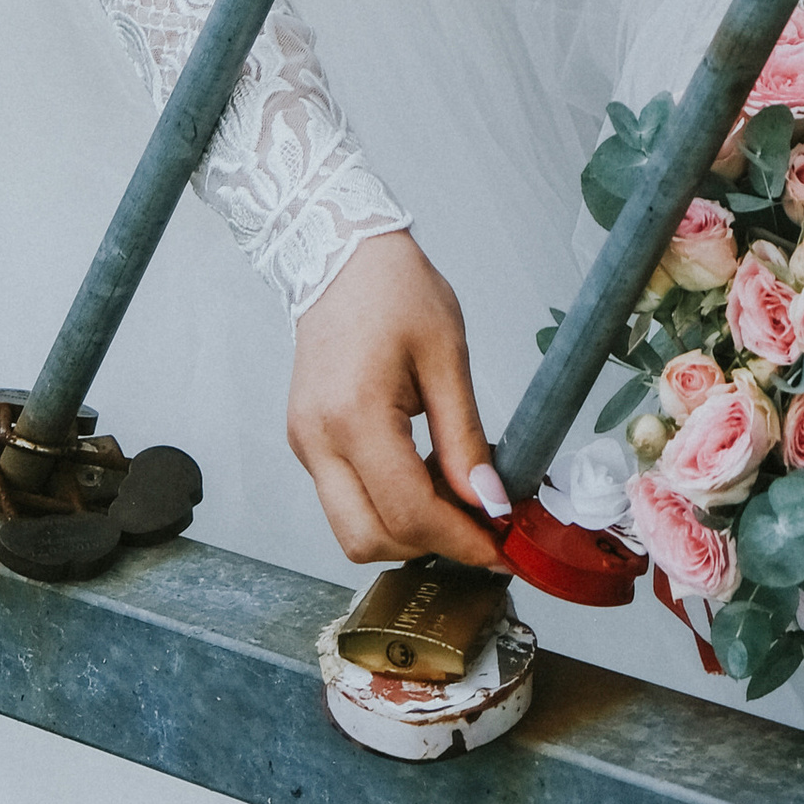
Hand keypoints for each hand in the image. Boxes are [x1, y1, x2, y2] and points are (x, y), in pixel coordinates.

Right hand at [287, 228, 512, 570]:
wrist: (340, 254)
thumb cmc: (396, 289)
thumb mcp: (447, 355)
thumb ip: (464, 437)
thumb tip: (489, 501)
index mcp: (353, 415)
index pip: (406, 511)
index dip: (458, 540)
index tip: (499, 549)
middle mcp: (317, 440)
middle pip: (367, 539)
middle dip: (427, 546)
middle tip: (478, 528)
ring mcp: (304, 445)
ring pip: (351, 530)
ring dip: (403, 531)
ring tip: (452, 499)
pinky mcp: (305, 442)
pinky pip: (343, 501)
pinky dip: (384, 506)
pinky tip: (421, 477)